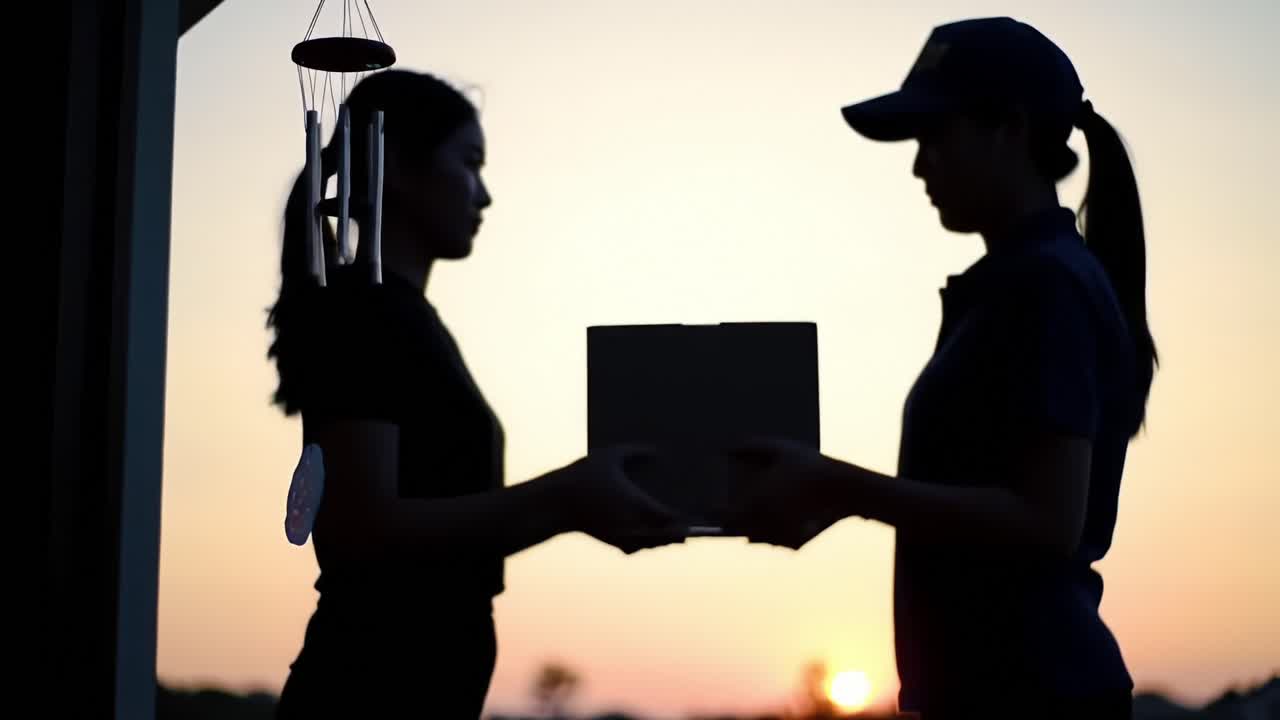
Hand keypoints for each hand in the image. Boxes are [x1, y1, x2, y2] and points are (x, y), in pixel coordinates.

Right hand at [556, 445, 686, 553]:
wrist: (554, 504)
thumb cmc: (583, 476)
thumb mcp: (608, 456)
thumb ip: (634, 451)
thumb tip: (655, 450)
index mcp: (636, 504)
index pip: (670, 519)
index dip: (685, 521)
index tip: (696, 517)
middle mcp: (631, 525)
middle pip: (665, 537)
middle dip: (679, 533)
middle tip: (694, 528)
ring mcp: (620, 536)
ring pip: (650, 544)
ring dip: (663, 540)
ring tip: (678, 534)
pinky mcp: (610, 541)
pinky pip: (634, 548)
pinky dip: (645, 544)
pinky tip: (651, 538)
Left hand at [726, 437, 844, 549]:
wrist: (845, 487)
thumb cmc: (810, 464)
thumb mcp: (780, 448)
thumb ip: (751, 446)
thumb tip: (727, 446)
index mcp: (757, 502)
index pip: (724, 517)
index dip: (715, 513)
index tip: (710, 508)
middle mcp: (766, 523)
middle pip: (738, 529)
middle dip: (735, 521)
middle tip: (729, 512)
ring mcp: (781, 536)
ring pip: (756, 538)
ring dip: (753, 528)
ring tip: (752, 515)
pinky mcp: (796, 544)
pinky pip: (776, 541)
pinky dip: (774, 533)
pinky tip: (777, 519)